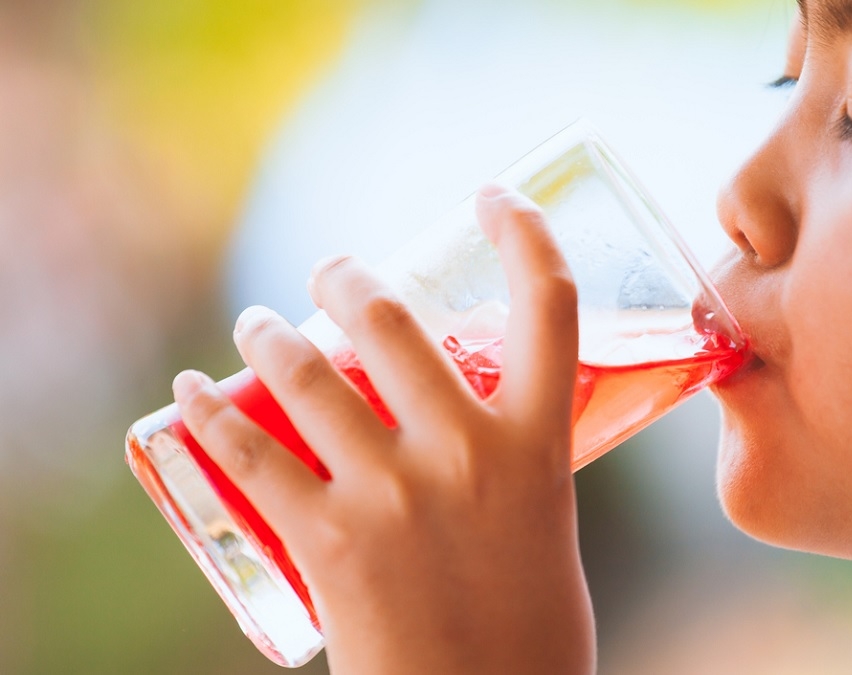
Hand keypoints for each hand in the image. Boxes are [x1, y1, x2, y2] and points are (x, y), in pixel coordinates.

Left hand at [171, 185, 595, 673]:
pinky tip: (189, 393)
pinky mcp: (330, 541)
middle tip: (333, 274)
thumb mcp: (543, 524)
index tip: (497, 198)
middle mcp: (469, 454)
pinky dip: (209, 414)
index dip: (526, 233)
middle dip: (350, 278)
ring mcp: (396, 494)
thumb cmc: (531, 630)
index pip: (551, 307)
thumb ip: (510, 468)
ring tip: (252, 322)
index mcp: (540, 446)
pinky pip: (252, 457)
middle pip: (397, 322)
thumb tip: (468, 435)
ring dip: (267, 333)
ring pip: (312, 374)